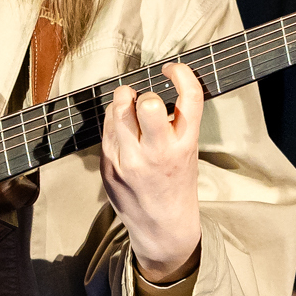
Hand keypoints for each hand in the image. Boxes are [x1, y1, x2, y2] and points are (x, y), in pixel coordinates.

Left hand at [100, 61, 203, 282]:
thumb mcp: (188, 153)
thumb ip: (176, 124)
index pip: (189, 97)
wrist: (162, 226)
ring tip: (129, 110)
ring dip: (123, 102)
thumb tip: (155, 90)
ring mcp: (130, 160)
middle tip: (143, 100)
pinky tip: (121, 130)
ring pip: (118, 110)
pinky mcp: (109, 165)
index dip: (181, 73)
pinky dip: (113, 121)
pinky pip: (106, 128)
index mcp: (184, 145)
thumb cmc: (177, 185)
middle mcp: (157, 152)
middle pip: (147, 103)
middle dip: (142, 93)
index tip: (172, 69)